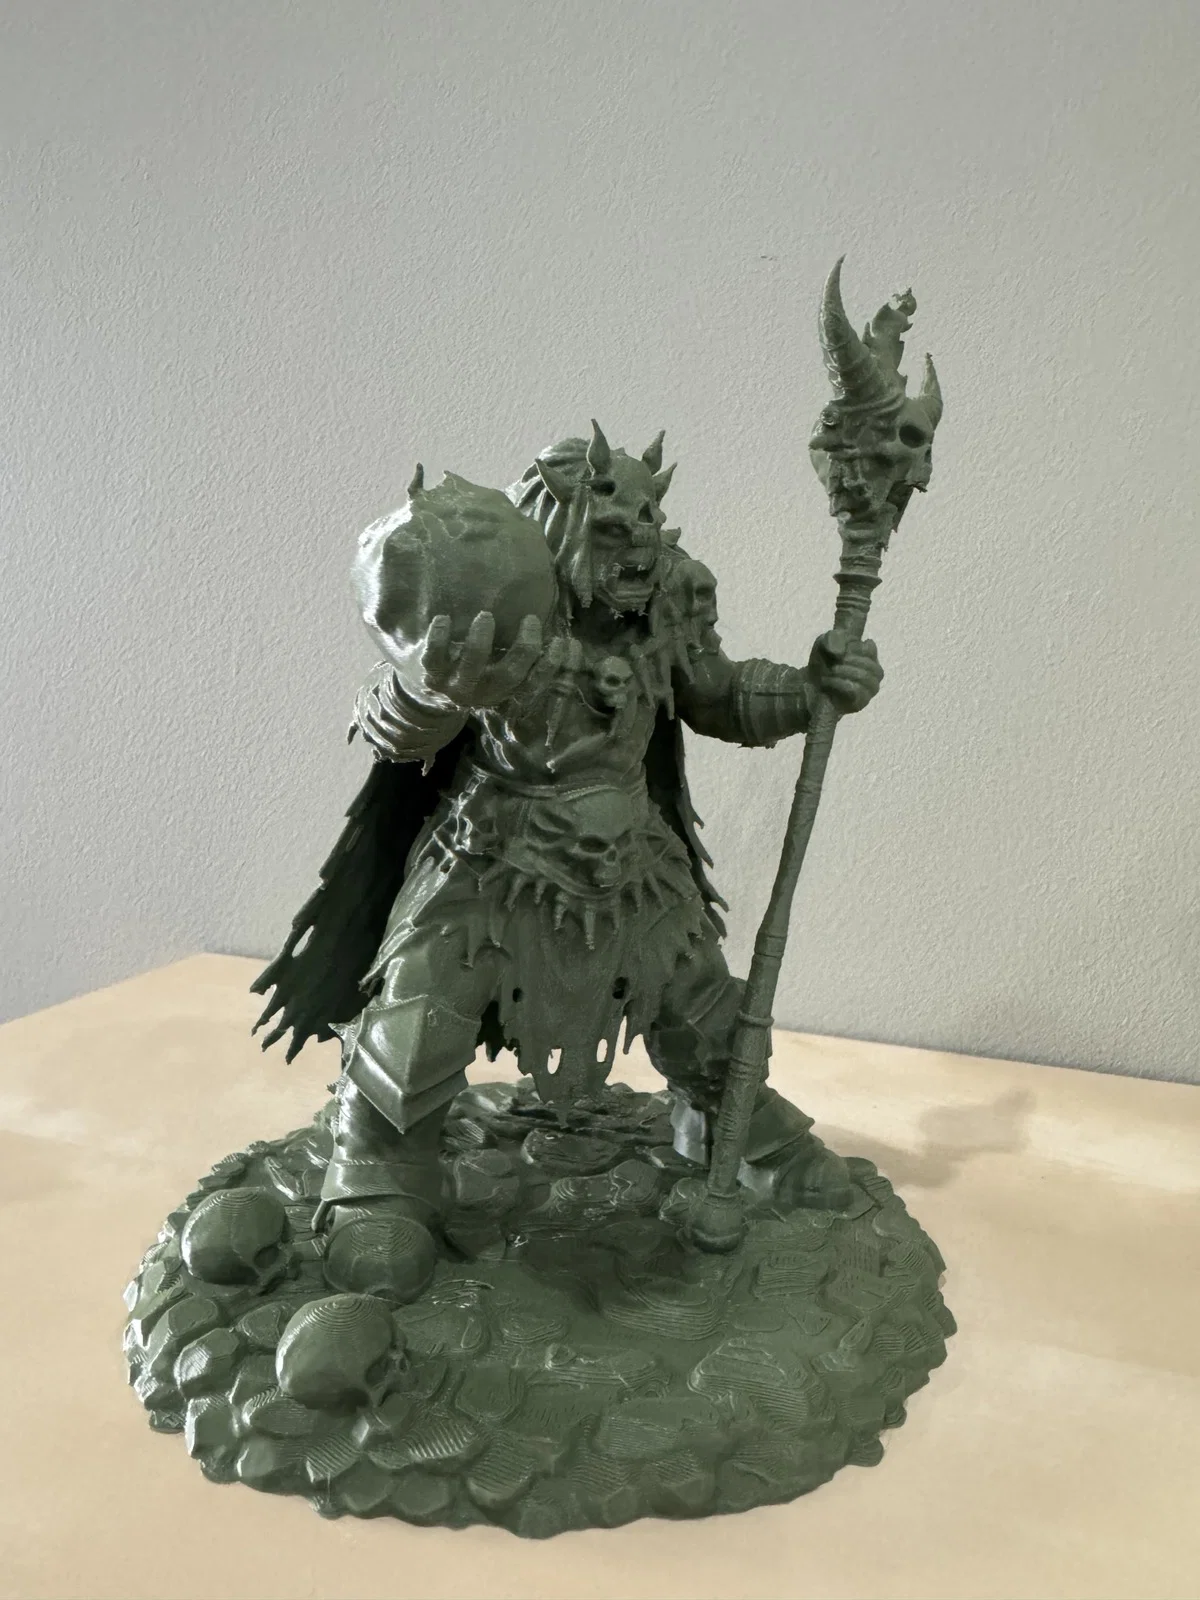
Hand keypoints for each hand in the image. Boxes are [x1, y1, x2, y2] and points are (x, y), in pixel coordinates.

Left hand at [421, 610, 544, 709]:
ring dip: (480, 642)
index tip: (564, 641)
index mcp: (505, 691)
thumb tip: (554, 623)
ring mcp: (456, 686)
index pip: (533, 684)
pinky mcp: (431, 675)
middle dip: (524, 648)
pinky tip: (443, 618)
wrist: (428, 693)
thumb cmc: (474, 670)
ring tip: (486, 616)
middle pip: (509, 675)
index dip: (550, 666)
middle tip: (531, 619)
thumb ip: (520, 654)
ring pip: (472, 667)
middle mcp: (483, 692)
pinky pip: (433, 658)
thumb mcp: (498, 669)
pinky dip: (438, 638)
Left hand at [808, 631, 882, 713]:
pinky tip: (828, 681)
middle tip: (832, 664)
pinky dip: (840, 684)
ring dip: (844, 672)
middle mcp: (874, 672)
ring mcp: (870, 688)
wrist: (811, 685)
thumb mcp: (824, 643)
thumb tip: (841, 652)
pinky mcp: (861, 702)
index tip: (838, 651)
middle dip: (848, 661)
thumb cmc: (823, 662)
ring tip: (830, 672)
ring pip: (866, 678)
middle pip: (870, 664)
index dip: (852, 647)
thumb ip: (833, 638)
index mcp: (870, 655)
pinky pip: (857, 691)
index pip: (870, 648)